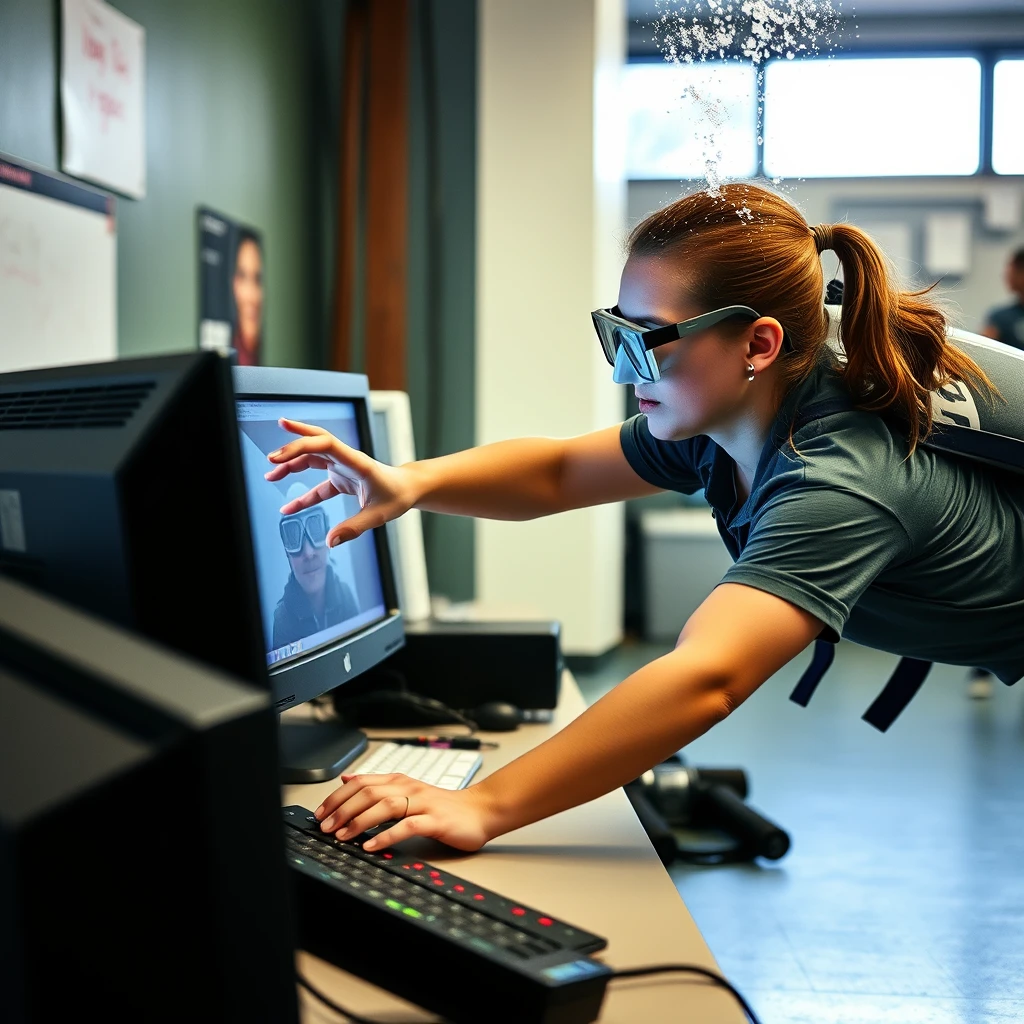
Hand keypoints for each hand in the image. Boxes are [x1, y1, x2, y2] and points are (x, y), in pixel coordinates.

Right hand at [264, 418, 415, 544]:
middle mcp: (346, 460)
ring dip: (291, 465)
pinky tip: (289, 507)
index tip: (282, 453)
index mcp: (356, 462)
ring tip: (270, 476)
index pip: (326, 445)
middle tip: (271, 460)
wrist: (408, 488)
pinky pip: (317, 484)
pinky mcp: (340, 478)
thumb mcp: (378, 515)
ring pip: (312, 459)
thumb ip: (354, 528)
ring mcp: (342, 467)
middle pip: (314, 445)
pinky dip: (302, 493)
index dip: (303, 443)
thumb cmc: (398, 496)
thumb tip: (330, 541)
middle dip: (291, 449)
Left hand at [314, 773, 499, 852]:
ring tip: (343, 836)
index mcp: (400, 781)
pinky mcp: (435, 820)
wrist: (480, 810)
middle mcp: (409, 788)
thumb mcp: (408, 791)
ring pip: (385, 806)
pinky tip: (372, 846)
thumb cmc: (443, 806)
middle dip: (343, 809)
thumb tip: (347, 779)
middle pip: (369, 793)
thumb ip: (378, 785)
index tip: (321, 813)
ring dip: (360, 821)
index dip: (338, 797)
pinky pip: (407, 826)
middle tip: (326, 827)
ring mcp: (423, 803)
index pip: (362, 782)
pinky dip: (386, 836)